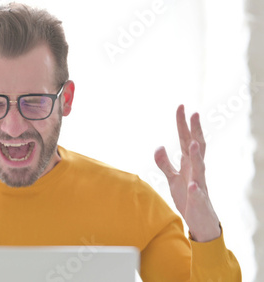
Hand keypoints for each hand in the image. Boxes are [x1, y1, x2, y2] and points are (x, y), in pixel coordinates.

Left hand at [154, 105, 219, 241]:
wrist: (199, 220)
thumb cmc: (187, 196)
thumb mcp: (172, 178)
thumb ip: (164, 162)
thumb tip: (159, 146)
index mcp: (188, 163)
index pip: (186, 139)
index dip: (183, 124)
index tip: (181, 106)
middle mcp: (196, 170)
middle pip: (196, 147)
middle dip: (195, 131)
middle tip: (194, 113)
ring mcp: (199, 184)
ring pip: (200, 168)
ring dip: (197, 156)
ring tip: (194, 143)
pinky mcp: (197, 200)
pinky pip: (197, 194)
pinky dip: (194, 189)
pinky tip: (191, 186)